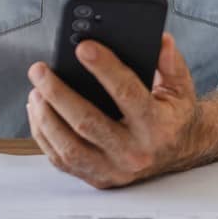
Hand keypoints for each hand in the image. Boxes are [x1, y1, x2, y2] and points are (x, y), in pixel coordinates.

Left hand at [25, 33, 202, 188]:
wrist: (179, 154)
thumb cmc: (174, 116)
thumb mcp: (181, 87)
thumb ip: (171, 63)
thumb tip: (160, 40)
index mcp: (157, 127)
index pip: (127, 94)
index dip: (104, 69)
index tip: (83, 48)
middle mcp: (134, 152)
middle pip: (87, 122)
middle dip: (58, 93)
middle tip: (40, 70)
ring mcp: (113, 169)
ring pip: (69, 146)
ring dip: (46, 116)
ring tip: (36, 90)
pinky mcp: (97, 177)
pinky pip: (62, 160)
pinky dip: (44, 135)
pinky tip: (38, 111)